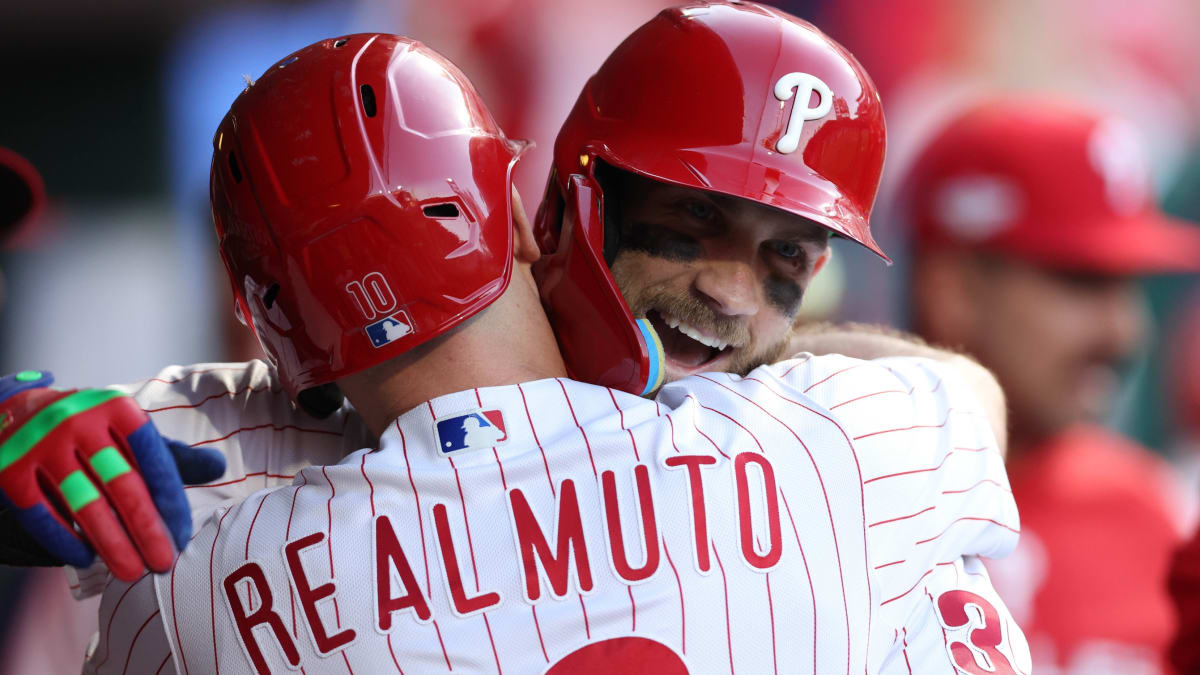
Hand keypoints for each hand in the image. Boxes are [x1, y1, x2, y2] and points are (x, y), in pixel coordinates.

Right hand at [0, 371, 224, 579]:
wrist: (15, 410)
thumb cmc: (91, 428)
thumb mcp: (129, 431)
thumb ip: (171, 454)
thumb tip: (219, 468)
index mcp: (117, 408)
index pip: (154, 459)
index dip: (171, 501)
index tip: (182, 535)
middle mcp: (78, 420)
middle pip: (122, 485)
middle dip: (147, 530)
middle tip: (163, 564)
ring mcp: (41, 444)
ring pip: (83, 504)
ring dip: (111, 544)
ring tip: (132, 573)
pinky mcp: (9, 469)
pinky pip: (41, 513)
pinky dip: (65, 540)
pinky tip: (86, 559)